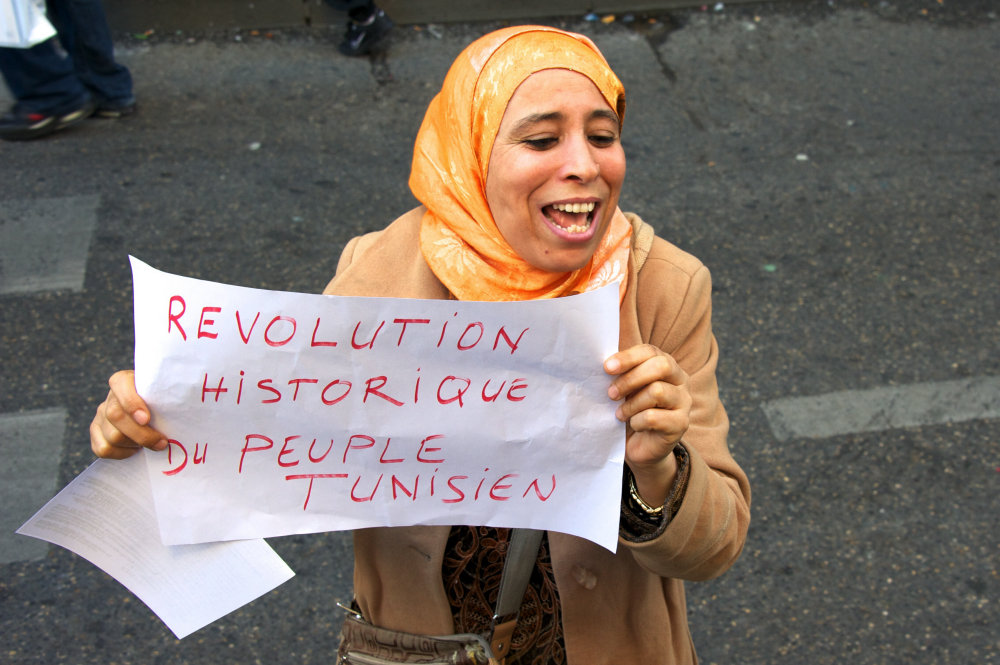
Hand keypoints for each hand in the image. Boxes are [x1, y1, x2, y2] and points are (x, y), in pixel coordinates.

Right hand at [90, 370, 167, 458]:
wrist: (154, 411)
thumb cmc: (164, 401)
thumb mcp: (165, 393)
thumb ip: (168, 397)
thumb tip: (183, 412)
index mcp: (125, 380)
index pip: (120, 384)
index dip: (131, 403)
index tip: (147, 419)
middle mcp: (110, 397)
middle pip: (116, 416)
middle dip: (141, 434)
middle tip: (162, 443)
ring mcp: (100, 415)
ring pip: (112, 436)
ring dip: (135, 445)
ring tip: (151, 444)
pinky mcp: (96, 432)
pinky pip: (103, 449)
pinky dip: (122, 454)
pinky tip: (135, 449)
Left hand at [605, 345, 691, 507]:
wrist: (641, 448)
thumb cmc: (631, 412)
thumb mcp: (625, 390)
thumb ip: (621, 374)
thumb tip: (605, 363)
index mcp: (667, 366)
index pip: (650, 351)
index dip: (628, 357)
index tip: (607, 367)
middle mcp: (681, 380)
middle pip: (661, 366)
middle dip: (630, 379)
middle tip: (611, 394)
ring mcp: (684, 402)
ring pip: (657, 391)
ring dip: (631, 404)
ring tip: (620, 414)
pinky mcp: (682, 423)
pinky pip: (654, 417)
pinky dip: (637, 421)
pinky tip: (634, 425)